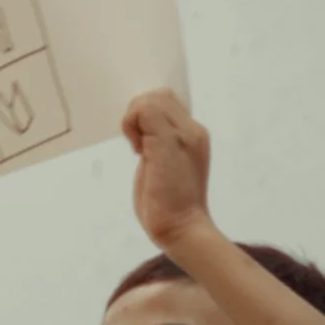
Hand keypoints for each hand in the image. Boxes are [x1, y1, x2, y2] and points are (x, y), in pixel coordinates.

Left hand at [122, 89, 215, 252]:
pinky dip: (131, 124)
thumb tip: (140, 132)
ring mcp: (184, 134)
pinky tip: (136, 150)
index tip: (142, 145)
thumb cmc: (169, 209)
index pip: (169, 104)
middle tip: (137, 146)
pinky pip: (145, 110)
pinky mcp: (169, 142)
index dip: (148, 117)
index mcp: (194, 137)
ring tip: (138, 148)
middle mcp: (193, 131)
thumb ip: (158, 147)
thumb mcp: (164, 169)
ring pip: (152, 99)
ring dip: (134, 120)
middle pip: (160, 95)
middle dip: (139, 115)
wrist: (183, 230)